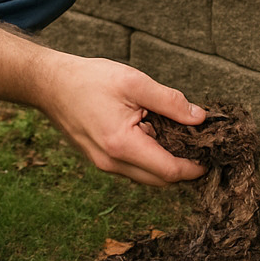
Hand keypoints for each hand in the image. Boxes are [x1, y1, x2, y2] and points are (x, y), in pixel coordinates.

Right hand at [35, 56, 207, 185]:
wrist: (49, 85)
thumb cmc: (89, 80)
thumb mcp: (134, 82)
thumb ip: (170, 101)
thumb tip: (200, 118)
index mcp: (122, 145)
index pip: (169, 171)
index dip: (194, 167)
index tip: (210, 154)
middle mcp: (112, 163)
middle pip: (160, 180)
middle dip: (182, 167)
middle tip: (198, 143)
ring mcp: (103, 164)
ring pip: (146, 176)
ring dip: (164, 162)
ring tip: (173, 133)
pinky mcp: (100, 160)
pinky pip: (132, 167)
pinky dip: (148, 157)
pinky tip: (151, 132)